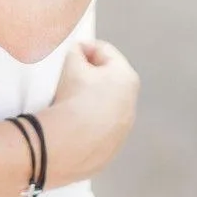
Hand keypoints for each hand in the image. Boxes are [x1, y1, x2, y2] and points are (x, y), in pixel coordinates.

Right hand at [49, 39, 140, 180]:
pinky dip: (85, 122)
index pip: (104, 51)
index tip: (68, 53)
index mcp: (126, 78)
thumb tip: (77, 53)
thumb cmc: (73, 97)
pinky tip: (69, 121)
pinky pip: (97, 127)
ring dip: (87, 98)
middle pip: (106, 78)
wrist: (68, 142)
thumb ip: (75, 51)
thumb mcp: (69, 61)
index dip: (83, 48)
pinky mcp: (110, 148)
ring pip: (102, 104)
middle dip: (87, 74)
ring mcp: (122, 129)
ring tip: (66, 100)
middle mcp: (131, 104)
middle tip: (66, 76)